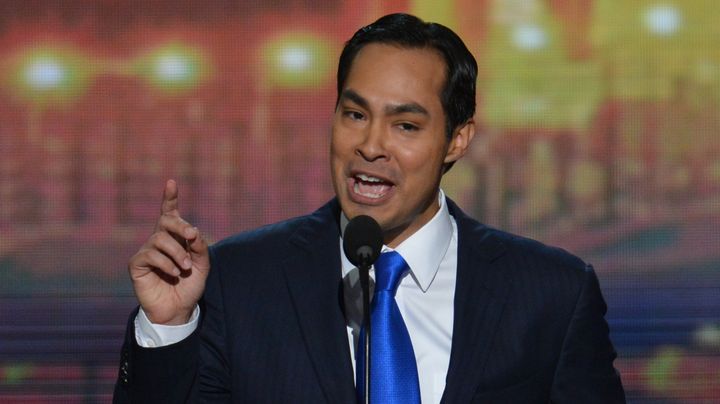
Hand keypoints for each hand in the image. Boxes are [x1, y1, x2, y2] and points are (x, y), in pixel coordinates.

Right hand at [128, 180, 209, 324]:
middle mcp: (159, 240)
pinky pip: (150, 255)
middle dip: (180, 225)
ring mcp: (147, 251)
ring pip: (160, 238)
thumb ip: (199, 247)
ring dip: (177, 252)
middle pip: (166, 220)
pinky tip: (173, 273)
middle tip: (192, 237)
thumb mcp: (202, 265)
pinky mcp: (137, 264)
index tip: (171, 182)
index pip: (170, 213)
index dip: (170, 198)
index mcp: (175, 238)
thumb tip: (193, 232)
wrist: (178, 310)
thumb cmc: (189, 286)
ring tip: (184, 268)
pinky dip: (166, 263)